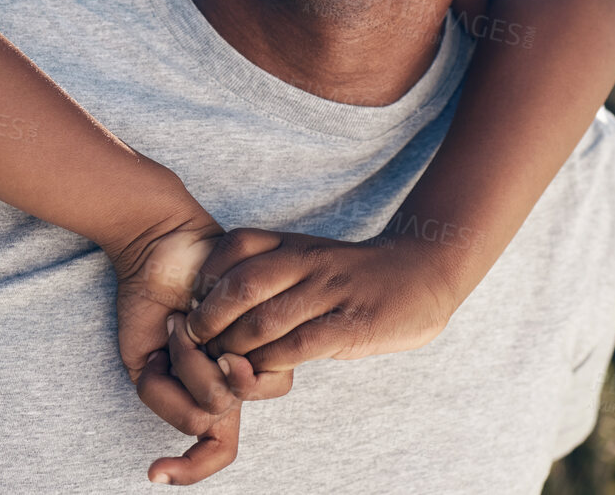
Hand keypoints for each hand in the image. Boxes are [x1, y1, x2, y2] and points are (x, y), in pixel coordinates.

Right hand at [104, 212, 292, 484]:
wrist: (157, 249)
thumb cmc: (151, 305)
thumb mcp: (144, 365)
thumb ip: (170, 401)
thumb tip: (207, 414)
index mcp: (212, 388)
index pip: (218, 446)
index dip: (191, 469)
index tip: (155, 473)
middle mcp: (237, 374)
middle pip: (217, 414)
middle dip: (183, 378)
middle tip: (172, 337)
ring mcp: (252, 348)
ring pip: (229, 391)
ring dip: (190, 357)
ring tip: (184, 321)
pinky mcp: (263, 321)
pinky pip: (239, 356)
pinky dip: (202, 339)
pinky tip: (196, 314)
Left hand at [184, 229, 462, 373]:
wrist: (420, 272)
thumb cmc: (352, 274)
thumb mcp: (308, 257)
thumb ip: (267, 273)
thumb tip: (213, 305)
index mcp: (292, 242)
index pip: (233, 248)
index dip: (205, 280)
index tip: (194, 305)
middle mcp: (307, 262)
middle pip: (239, 287)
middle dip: (207, 321)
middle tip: (194, 344)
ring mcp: (329, 292)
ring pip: (263, 322)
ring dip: (233, 350)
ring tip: (222, 364)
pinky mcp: (350, 324)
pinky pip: (297, 347)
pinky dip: (269, 364)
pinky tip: (261, 372)